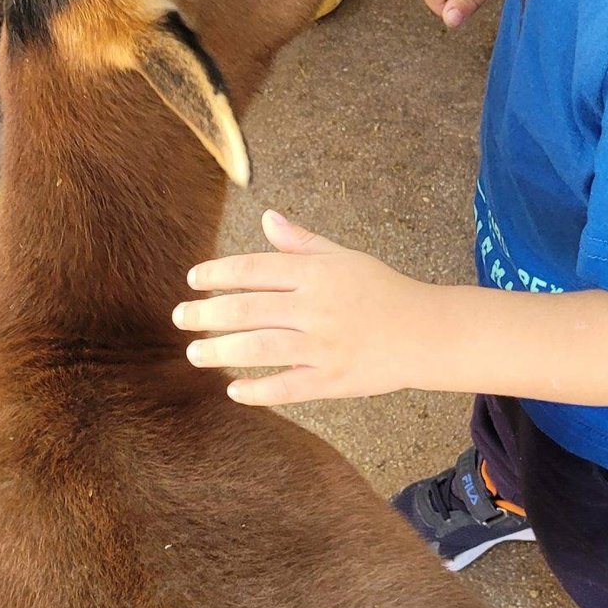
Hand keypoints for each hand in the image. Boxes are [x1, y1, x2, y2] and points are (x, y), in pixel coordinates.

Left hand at [174, 210, 433, 403]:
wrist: (426, 332)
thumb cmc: (381, 290)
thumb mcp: (344, 258)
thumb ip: (301, 243)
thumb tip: (267, 218)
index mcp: (316, 274)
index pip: (255, 270)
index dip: (218, 274)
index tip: (192, 280)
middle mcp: (316, 308)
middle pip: (248, 309)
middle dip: (207, 314)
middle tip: (180, 318)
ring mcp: (325, 346)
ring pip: (261, 348)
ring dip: (221, 351)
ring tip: (195, 353)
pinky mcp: (334, 380)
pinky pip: (289, 387)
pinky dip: (259, 390)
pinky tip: (233, 390)